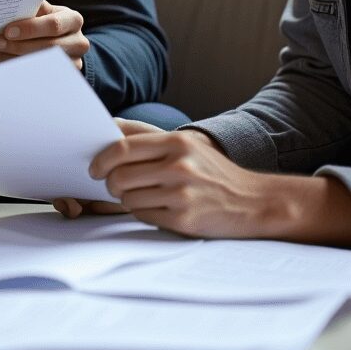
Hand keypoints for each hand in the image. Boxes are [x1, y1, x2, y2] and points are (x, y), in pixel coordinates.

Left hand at [0, 0, 87, 69]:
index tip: (8, 31)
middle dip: (19, 45)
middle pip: (49, 47)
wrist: (63, 41)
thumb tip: (13, 7)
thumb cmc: (47, 22)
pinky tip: (5, 65)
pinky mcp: (65, 77)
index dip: (30, 28)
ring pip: (44, 64)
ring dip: (16, 59)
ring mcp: (74, 62)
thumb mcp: (44, 12)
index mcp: (73, 20)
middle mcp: (79, 42)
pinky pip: (41, 76)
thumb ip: (33, 9)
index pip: (53, 24)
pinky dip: (21, 71)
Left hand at [58, 124, 302, 238]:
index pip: (121, 147)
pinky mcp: (184, 220)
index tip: (94, 167)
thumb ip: (146, 137)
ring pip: (128, 198)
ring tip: (141, 195)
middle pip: (119, 176)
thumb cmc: (212, 171)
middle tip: (114, 185)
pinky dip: (143, 213)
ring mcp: (182, 194)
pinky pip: (143, 216)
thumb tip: (106, 129)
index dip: (101, 159)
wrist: (255, 201)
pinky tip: (157, 208)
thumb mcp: (185, 144)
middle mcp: (178, 166)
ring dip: (127, 199)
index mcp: (176, 142)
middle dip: (110, 183)